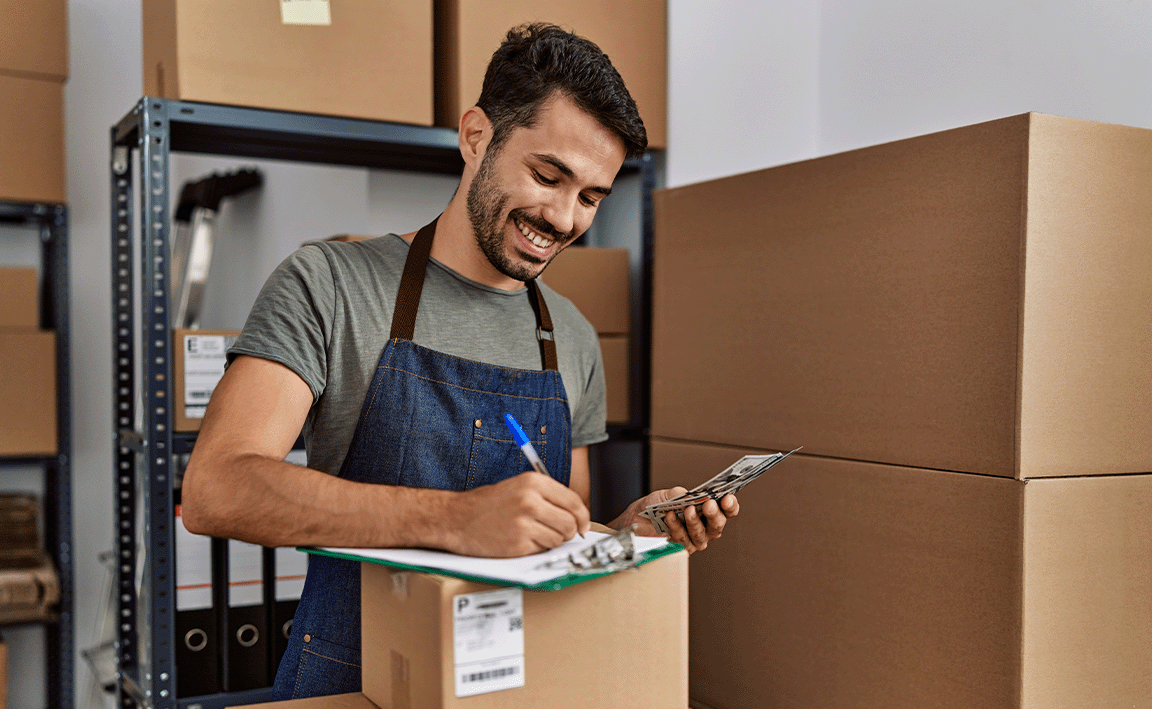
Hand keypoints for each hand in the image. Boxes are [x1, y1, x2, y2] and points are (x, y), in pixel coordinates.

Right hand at [447, 471, 590, 557]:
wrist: (457, 518)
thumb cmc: (488, 504)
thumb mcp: (519, 487)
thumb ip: (547, 497)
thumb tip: (577, 515)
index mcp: (534, 482)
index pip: (574, 501)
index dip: (582, 517)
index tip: (582, 525)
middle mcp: (531, 500)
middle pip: (570, 523)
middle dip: (569, 531)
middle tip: (559, 533)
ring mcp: (524, 522)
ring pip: (559, 539)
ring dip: (552, 541)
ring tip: (534, 534)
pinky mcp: (518, 543)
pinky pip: (543, 550)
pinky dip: (537, 549)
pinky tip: (522, 541)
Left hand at [611, 488, 739, 553]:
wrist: (633, 521)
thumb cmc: (653, 508)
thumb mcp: (666, 495)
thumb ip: (679, 494)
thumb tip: (690, 495)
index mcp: (706, 512)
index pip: (726, 510)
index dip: (730, 505)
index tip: (728, 497)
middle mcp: (703, 528)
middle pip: (718, 525)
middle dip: (715, 515)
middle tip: (709, 504)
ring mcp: (692, 541)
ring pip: (701, 535)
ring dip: (695, 522)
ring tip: (687, 510)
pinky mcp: (679, 549)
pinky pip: (682, 540)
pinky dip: (676, 527)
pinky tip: (670, 517)